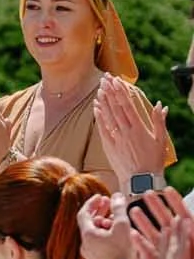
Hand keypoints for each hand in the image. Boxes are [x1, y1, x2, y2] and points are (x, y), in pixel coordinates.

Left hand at [77, 191, 135, 258]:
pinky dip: (106, 236)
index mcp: (87, 235)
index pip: (84, 213)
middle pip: (89, 224)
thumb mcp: (123, 227)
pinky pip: (99, 245)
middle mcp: (85, 245)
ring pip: (95, 235)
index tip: (100, 197)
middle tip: (109, 204)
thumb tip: (116, 196)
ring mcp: (90, 255)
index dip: (92, 203)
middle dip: (99, 212)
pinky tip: (118, 237)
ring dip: (104, 224)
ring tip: (116, 221)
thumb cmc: (122, 254)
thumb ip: (119, 209)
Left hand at [95, 73, 171, 189]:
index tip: (117, 80)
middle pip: (116, 107)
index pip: (128, 105)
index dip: (121, 91)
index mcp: (139, 128)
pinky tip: (96, 107)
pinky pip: (102, 129)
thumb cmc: (153, 161)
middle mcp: (126, 131)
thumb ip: (160, 121)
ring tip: (100, 88)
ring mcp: (116, 139)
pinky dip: (99, 117)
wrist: (140, 181)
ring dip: (104, 101)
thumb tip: (161, 105)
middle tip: (106, 78)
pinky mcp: (109, 146)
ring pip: (108, 116)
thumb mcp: (161, 140)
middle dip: (111, 91)